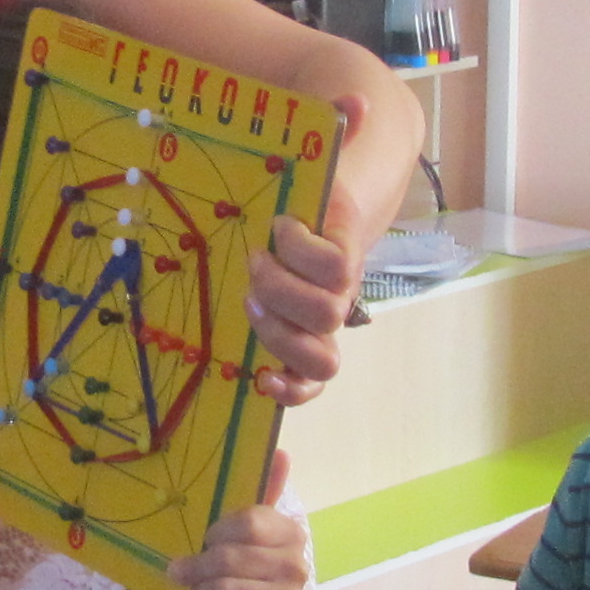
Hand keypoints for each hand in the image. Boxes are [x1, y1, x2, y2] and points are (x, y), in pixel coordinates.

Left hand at [172, 468, 308, 589]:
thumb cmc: (246, 570)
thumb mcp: (250, 532)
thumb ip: (263, 493)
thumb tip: (281, 451)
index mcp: (291, 533)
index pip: (249, 522)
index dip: (217, 531)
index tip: (206, 538)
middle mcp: (296, 566)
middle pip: (231, 557)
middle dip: (196, 564)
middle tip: (178, 568)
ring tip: (193, 588)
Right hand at [247, 209, 360, 401]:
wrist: (322, 197)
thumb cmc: (277, 243)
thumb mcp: (255, 278)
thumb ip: (249, 302)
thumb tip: (237, 312)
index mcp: (303, 335)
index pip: (309, 383)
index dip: (292, 392)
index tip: (264, 381)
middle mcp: (326, 320)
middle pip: (317, 359)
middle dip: (274, 330)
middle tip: (250, 295)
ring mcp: (344, 291)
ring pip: (325, 315)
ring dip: (281, 287)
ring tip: (261, 258)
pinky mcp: (353, 255)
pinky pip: (332, 267)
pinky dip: (297, 246)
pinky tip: (285, 228)